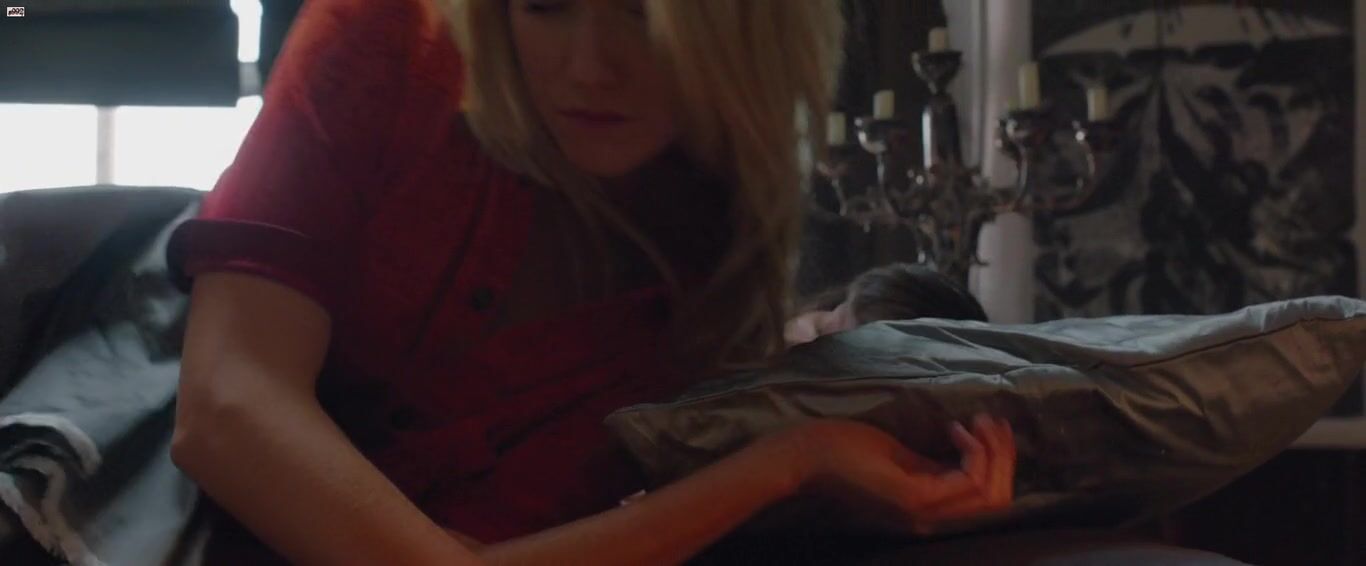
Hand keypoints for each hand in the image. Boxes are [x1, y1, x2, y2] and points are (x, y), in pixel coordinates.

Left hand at [779, 415, 1015, 534]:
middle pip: (998, 500)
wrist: (808, 456)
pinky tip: (957, 430)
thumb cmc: (848, 451)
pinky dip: (974, 453)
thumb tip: (973, 454)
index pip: (989, 501)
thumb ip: (936, 467)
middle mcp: (932, 519)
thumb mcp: (903, 459)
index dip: (1001, 463)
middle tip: (991, 421)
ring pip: (990, 494)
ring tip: (979, 422)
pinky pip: (969, 483)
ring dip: (994, 452)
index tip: (988, 425)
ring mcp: (925, 512)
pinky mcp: (915, 498)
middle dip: (1004, 456)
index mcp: (930, 510)